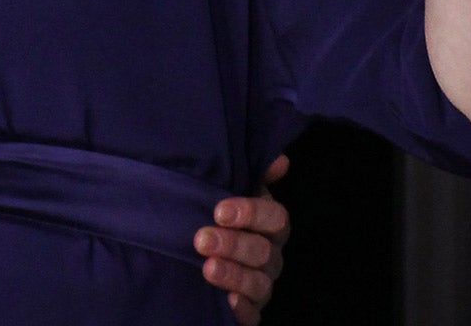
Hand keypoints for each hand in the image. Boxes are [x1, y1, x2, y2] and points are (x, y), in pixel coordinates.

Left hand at [195, 153, 290, 324]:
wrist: (190, 252)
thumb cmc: (211, 217)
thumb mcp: (224, 191)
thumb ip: (248, 175)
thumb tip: (280, 160)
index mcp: (267, 225)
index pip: (275, 218)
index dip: (250, 213)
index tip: (218, 211)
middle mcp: (269, 256)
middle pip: (264, 252)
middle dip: (233, 245)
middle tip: (201, 239)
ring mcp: (261, 285)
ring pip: (259, 284)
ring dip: (234, 275)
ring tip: (207, 268)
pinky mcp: (249, 310)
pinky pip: (253, 315)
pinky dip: (243, 309)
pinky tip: (228, 301)